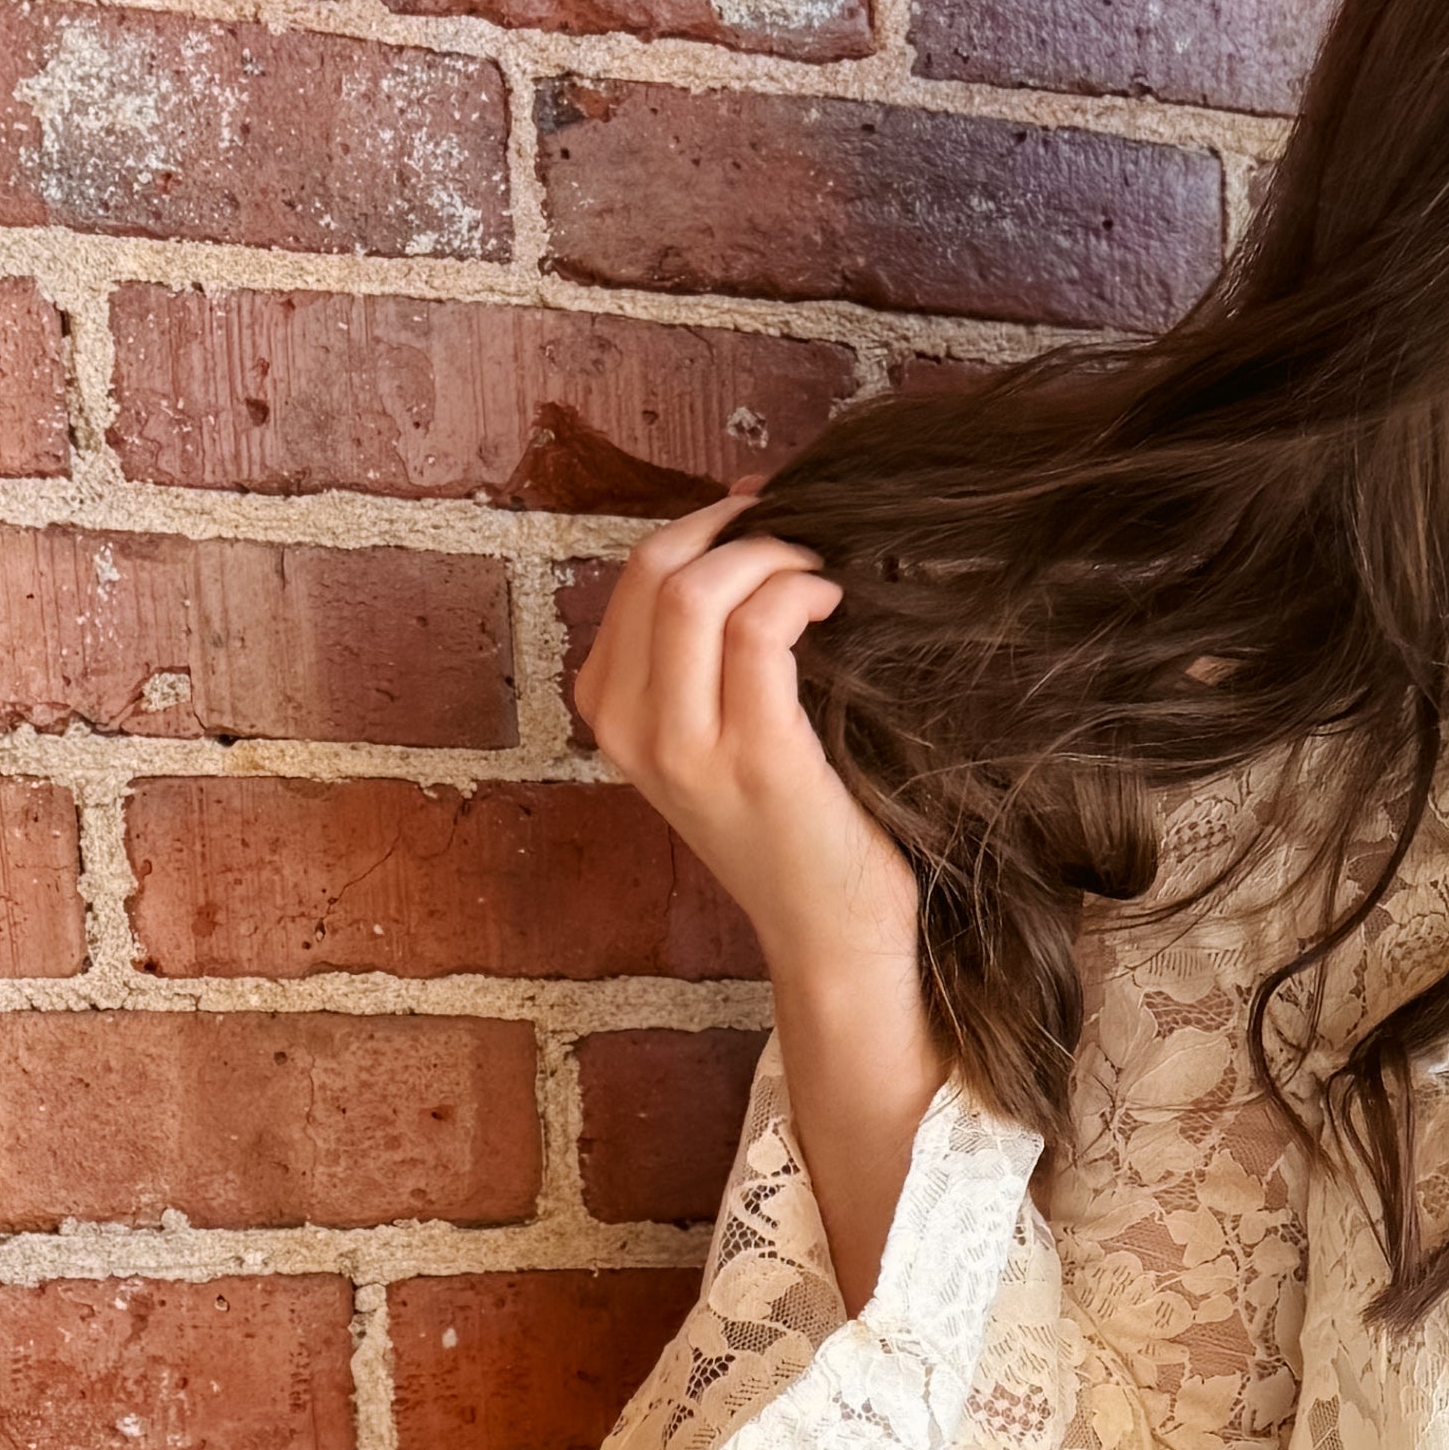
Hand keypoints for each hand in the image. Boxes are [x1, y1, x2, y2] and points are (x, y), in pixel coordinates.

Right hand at [577, 483, 941, 1313]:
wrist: (835, 937)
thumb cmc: (801, 827)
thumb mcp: (727, 734)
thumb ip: (714, 649)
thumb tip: (756, 530)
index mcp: (612, 713)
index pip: (635, 572)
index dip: (707, 523)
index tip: (768, 512)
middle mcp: (631, 730)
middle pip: (654, 566)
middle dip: (737, 525)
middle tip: (805, 528)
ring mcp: (686, 748)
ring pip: (693, 589)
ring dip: (770, 554)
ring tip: (822, 570)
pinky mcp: (756, 759)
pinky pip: (757, 630)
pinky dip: (797, 593)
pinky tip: (835, 603)